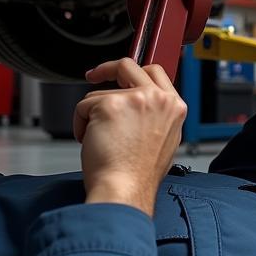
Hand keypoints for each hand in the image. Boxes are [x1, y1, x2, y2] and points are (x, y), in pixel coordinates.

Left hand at [73, 58, 187, 216]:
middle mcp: (158, 99)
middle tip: (95, 76)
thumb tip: (140, 105)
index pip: (156, 73)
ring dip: (92, 115)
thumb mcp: (164, 139)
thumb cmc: (139, 175)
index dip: (134, 71)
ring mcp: (135, 99)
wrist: (126, 190)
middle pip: (129, 66)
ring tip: (100, 140)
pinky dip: (80, 124)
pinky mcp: (110, 105)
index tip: (120, 74)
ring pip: (101, 93)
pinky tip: (91, 141)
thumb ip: (156, 115)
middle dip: (107, 69)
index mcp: (174, 107)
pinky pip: (84, 106)